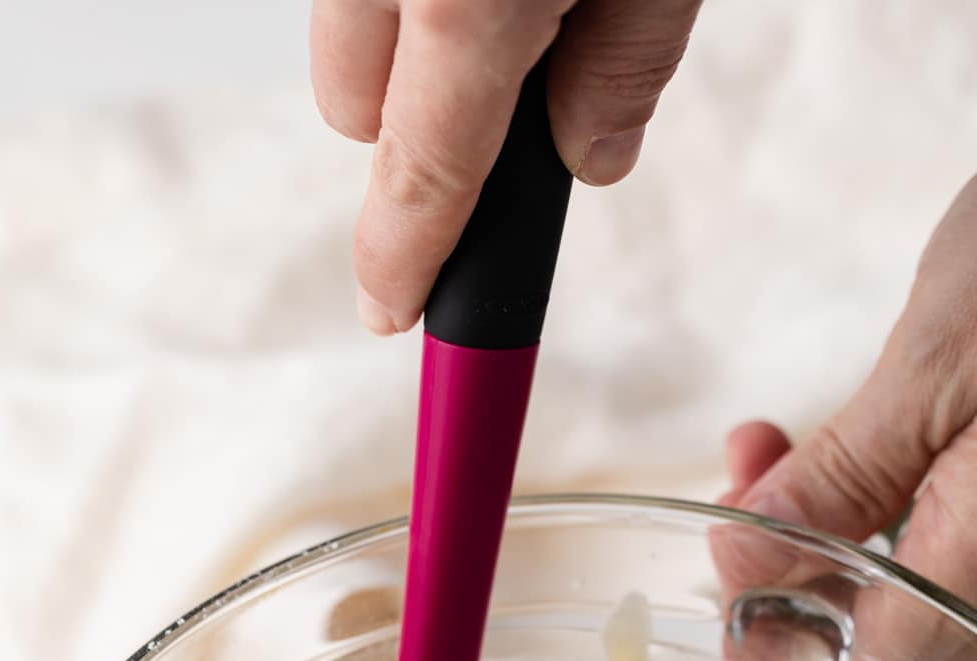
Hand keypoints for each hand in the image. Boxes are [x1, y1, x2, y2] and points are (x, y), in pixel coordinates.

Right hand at [311, 0, 702, 332]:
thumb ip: (626, 61)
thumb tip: (592, 152)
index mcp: (461, 1)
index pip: (422, 180)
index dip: (402, 266)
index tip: (390, 314)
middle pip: (355, 109)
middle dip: (421, 123)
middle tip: (522, 79)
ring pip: (350, 29)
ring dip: (408, 40)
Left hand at [719, 56, 976, 660]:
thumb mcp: (934, 352)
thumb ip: (836, 478)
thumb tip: (742, 561)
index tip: (726, 591)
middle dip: (802, 609)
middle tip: (749, 509)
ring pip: (945, 637)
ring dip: (849, 579)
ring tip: (792, 469)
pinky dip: (911, 551)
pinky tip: (875, 469)